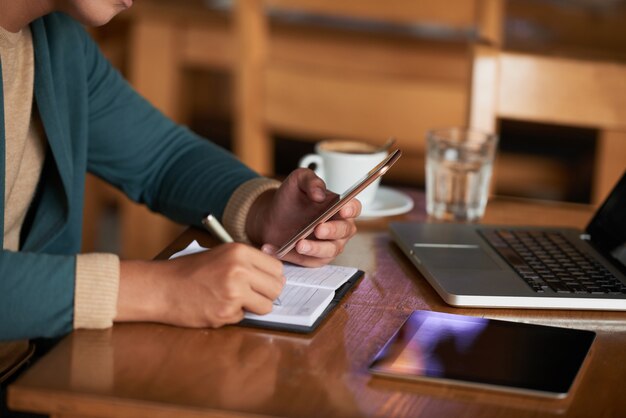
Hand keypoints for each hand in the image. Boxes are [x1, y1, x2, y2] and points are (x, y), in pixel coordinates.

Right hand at [116, 244, 284, 327]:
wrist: (161, 287)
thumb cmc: (188, 271)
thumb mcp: (220, 255)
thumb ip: (246, 263)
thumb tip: (274, 276)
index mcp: (239, 251)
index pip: (276, 267)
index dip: (271, 277)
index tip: (264, 282)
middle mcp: (240, 270)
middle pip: (277, 287)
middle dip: (266, 294)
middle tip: (252, 295)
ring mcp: (234, 292)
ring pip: (266, 306)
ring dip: (254, 307)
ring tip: (234, 300)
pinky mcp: (226, 312)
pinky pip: (244, 317)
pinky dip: (234, 315)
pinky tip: (216, 306)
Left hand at [246, 168, 360, 266]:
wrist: (273, 216)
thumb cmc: (291, 198)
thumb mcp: (297, 181)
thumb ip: (310, 181)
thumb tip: (319, 194)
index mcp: (339, 207)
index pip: (353, 208)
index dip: (351, 210)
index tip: (342, 210)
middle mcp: (339, 227)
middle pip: (344, 231)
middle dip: (332, 231)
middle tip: (318, 229)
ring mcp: (329, 245)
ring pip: (329, 250)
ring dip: (314, 248)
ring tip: (298, 244)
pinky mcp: (315, 259)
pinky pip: (307, 260)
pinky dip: (292, 256)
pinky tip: (275, 249)